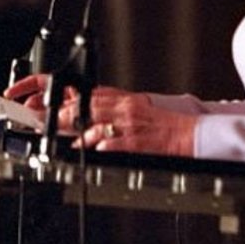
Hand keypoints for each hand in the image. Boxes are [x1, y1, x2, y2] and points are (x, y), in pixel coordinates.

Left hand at [5, 78, 195, 155]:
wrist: (190, 134)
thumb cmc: (165, 125)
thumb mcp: (138, 110)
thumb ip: (114, 111)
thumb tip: (88, 122)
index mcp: (127, 100)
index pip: (93, 94)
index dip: (70, 98)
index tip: (55, 105)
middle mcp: (128, 109)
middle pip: (91, 107)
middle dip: (69, 115)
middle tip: (54, 122)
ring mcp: (133, 125)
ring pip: (101, 124)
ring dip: (83, 133)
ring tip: (75, 140)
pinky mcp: (139, 142)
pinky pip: (117, 143)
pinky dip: (104, 146)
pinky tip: (97, 149)